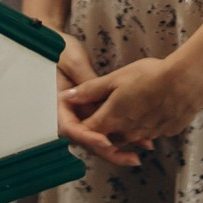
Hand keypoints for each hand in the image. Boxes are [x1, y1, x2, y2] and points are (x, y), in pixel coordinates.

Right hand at [50, 32, 139, 165]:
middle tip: (131, 158)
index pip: (72, 129)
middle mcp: (71, 114)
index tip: (106, 142)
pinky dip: (124, 133)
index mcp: (59, 106)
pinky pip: (109, 124)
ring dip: (120, 145)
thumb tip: (91, 101)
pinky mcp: (95, 110)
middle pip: (89, 139)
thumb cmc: (61, 50)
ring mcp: (83, 113)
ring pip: (100, 134)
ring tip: (144, 150)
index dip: (89, 138)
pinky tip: (144, 139)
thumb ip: (84, 83)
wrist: (59, 45)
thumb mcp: (73, 62)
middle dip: (110, 150)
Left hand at [61, 53, 202, 154]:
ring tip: (132, 106)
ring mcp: (148, 134)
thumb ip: (91, 90)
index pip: (88, 133)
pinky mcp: (165, 132)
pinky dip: (147, 124)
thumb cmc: (150, 76)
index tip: (82, 116)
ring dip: (126, 128)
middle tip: (108, 110)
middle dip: (104, 130)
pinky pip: (150, 132)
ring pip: (130, 137)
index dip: (81, 128)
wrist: (186, 82)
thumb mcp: (116, 78)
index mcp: (112, 119)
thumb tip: (67, 96)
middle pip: (109, 138)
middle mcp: (128, 133)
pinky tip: (153, 107)